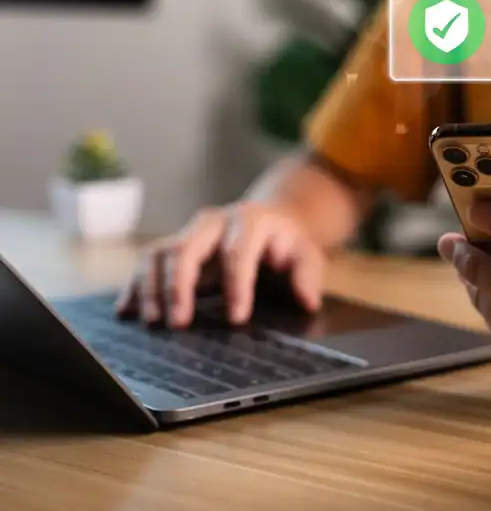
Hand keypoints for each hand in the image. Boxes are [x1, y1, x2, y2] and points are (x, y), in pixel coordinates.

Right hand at [116, 202, 324, 327]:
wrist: (271, 221)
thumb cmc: (287, 244)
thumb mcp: (307, 254)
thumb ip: (308, 275)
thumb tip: (307, 301)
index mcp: (249, 222)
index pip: (238, 252)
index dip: (237, 285)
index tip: (237, 319)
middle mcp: (213, 222)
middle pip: (186, 248)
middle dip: (179, 286)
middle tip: (179, 323)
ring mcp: (189, 233)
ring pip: (160, 253)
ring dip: (152, 288)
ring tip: (153, 322)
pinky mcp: (174, 247)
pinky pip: (147, 263)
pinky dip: (135, 286)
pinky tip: (127, 311)